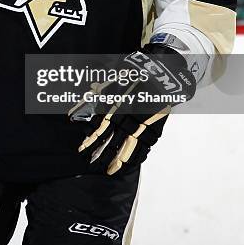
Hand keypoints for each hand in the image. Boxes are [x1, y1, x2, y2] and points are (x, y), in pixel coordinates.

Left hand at [69, 45, 195, 174]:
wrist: (161, 75)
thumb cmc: (137, 75)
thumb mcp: (116, 80)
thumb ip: (103, 88)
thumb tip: (91, 87)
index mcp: (117, 107)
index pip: (101, 127)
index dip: (91, 139)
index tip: (82, 148)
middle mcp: (127, 119)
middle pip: (112, 140)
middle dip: (102, 153)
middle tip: (92, 164)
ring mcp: (141, 125)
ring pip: (127, 146)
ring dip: (117, 159)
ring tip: (108, 170)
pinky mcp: (154, 128)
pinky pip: (144, 146)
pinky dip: (136, 156)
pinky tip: (129, 164)